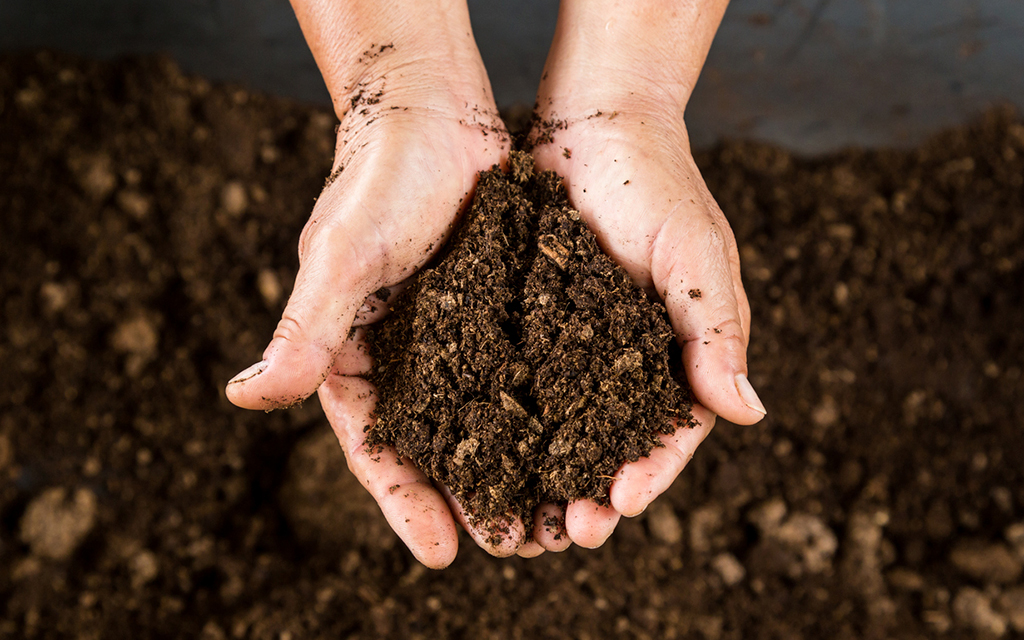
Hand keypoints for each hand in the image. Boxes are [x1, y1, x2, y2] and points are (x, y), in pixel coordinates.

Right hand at [225, 0, 533, 566]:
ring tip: (552, 514)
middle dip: (469, 498)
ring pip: (485, 417)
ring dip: (515, 466)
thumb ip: (303, 331)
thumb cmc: (377, 179)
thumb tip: (243, 398)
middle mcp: (404, 355)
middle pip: (436, 445)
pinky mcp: (497, 310)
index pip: (376, 445)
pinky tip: (577, 440)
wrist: (431, 109)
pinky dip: (545, 409)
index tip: (441, 555)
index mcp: (353, 354)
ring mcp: (454, 335)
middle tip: (513, 546)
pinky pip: (522, 370)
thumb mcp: (342, 258)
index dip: (405, 501)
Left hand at [526, 0, 765, 547]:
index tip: (621, 504)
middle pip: (613, 443)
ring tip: (524, 515)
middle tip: (568, 530)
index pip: (672, 430)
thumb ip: (715, 330)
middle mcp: (626, 359)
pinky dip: (507, 423)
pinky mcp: (529, 325)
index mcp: (678, 352)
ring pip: (562, 427)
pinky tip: (482, 454)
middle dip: (594, 491)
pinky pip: (518, 382)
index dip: (650, 471)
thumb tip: (748, 412)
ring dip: (547, 474)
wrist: (593, 125)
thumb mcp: (696, 255)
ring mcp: (575, 346)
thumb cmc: (657, 184)